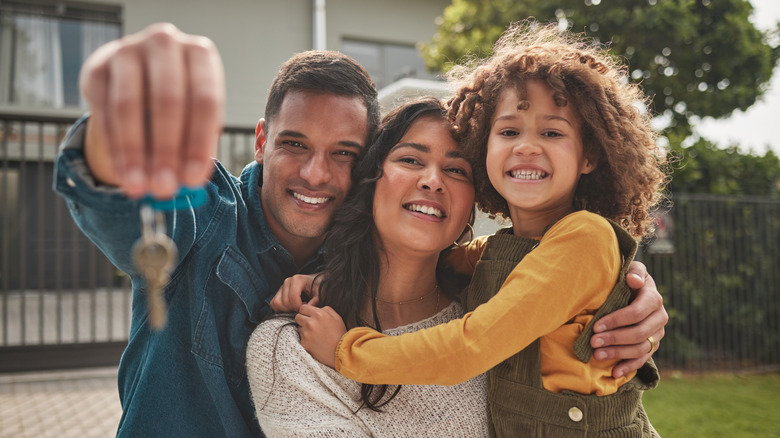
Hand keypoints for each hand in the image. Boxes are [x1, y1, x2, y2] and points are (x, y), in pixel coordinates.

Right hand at [80, 23, 224, 198]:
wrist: (138, 77)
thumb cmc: (180, 103)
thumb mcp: (196, 119)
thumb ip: (195, 148)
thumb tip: (188, 187)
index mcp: (200, 54)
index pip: (204, 101)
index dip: (198, 143)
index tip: (193, 180)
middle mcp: (165, 44)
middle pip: (168, 101)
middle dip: (166, 150)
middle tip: (164, 188)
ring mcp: (127, 50)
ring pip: (129, 106)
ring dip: (134, 152)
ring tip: (139, 187)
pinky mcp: (97, 67)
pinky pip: (103, 111)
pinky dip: (114, 147)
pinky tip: (122, 173)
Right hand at [270, 274, 321, 312]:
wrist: (314, 282)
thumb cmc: (318, 287)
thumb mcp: (320, 293)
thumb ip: (316, 300)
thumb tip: (308, 308)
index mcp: (297, 279)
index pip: (293, 297)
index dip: (298, 307)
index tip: (305, 310)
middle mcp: (288, 281)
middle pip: (285, 301)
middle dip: (293, 309)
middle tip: (302, 309)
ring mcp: (282, 286)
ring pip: (277, 303)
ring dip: (286, 310)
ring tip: (297, 308)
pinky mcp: (278, 292)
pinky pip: (274, 303)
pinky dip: (280, 309)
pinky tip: (291, 308)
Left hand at [296, 304, 345, 367]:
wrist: (341, 352)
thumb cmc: (340, 334)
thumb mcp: (336, 317)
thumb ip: (325, 309)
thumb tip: (316, 307)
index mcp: (318, 315)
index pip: (302, 307)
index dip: (306, 311)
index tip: (309, 314)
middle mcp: (310, 323)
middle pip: (297, 317)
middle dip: (303, 319)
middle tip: (311, 324)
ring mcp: (306, 334)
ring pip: (299, 327)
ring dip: (304, 329)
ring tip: (315, 334)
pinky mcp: (304, 343)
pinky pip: (301, 338)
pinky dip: (306, 339)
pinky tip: (315, 341)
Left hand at [591, 260, 667, 377]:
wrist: (635, 290)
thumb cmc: (627, 279)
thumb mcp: (631, 270)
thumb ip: (634, 272)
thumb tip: (632, 280)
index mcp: (654, 298)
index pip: (636, 313)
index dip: (616, 321)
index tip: (596, 326)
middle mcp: (660, 317)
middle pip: (638, 333)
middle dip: (614, 339)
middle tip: (593, 342)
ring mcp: (657, 333)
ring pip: (640, 348)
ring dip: (618, 353)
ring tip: (597, 355)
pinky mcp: (652, 345)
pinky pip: (643, 359)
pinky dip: (629, 367)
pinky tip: (614, 372)